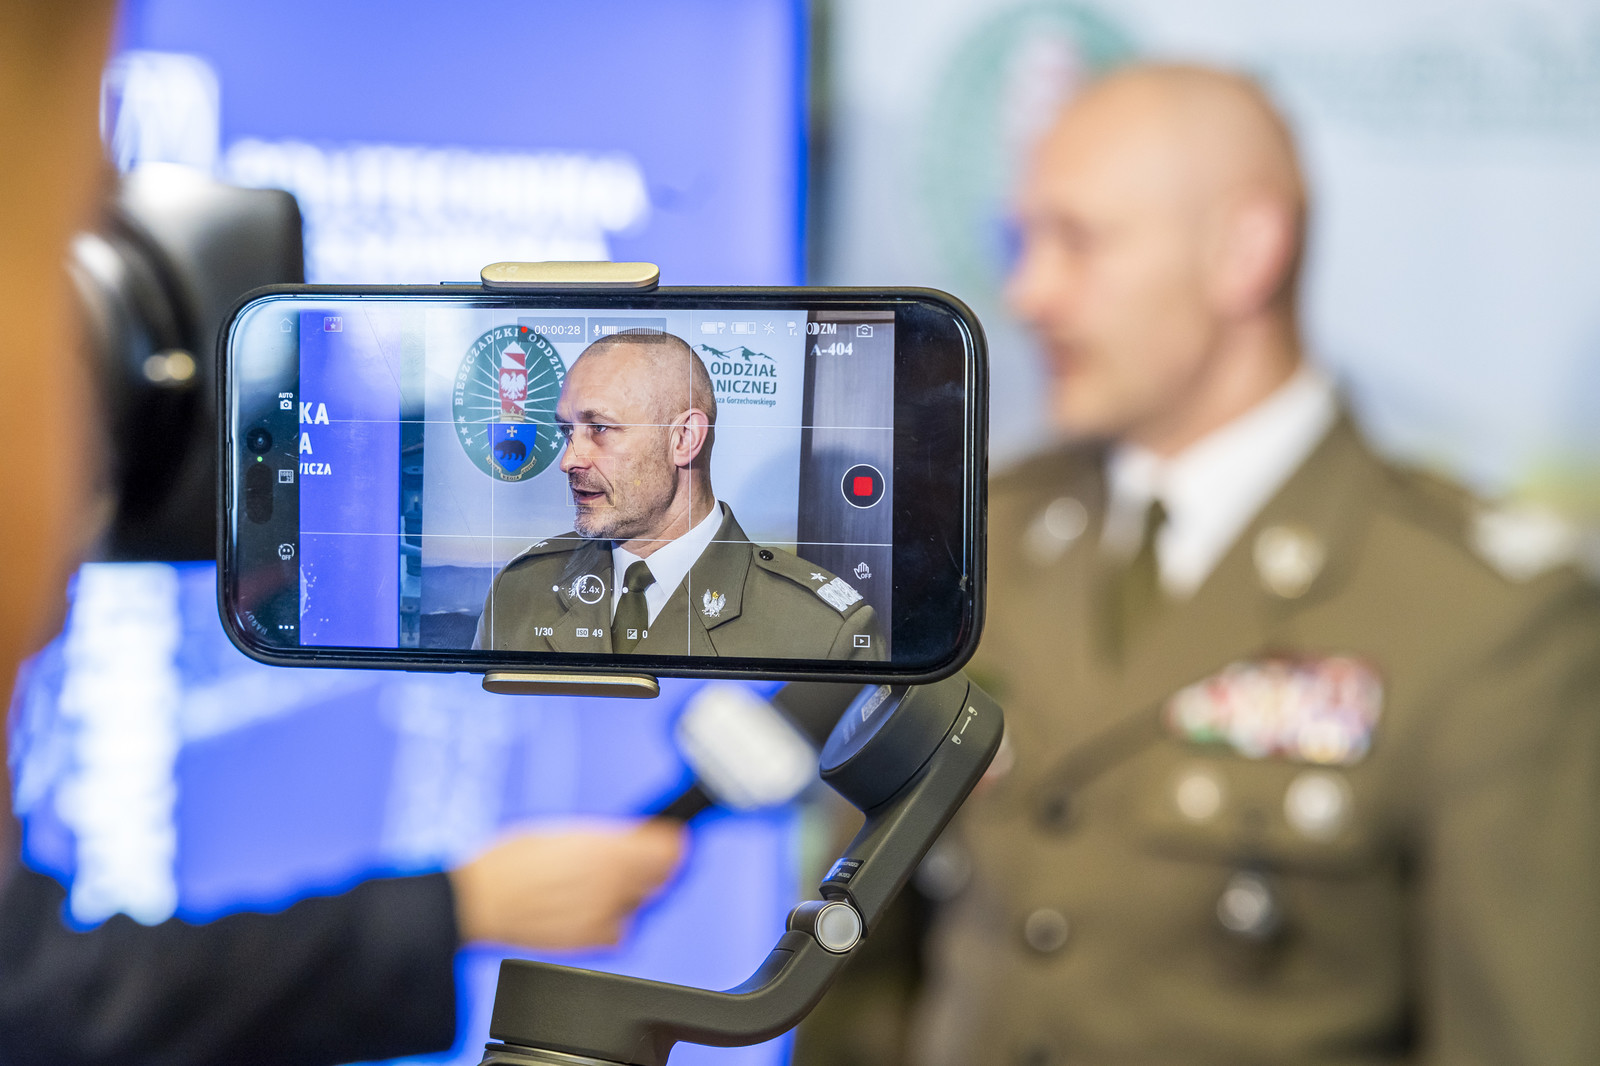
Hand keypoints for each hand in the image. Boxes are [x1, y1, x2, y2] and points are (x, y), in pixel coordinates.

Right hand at [448, 818, 686, 949]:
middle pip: (661, 877)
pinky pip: (618, 932)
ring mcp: (602, 915)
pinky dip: (612, 923)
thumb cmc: (510, 862)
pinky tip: (589, 911)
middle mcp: (612, 883)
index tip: (670, 841)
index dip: (671, 844)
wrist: (479, 902)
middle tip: (635, 862)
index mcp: (607, 849)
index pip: (669, 849)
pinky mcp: (588, 941)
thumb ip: (607, 839)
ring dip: (629, 894)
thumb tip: (637, 839)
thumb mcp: (563, 833)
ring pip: (639, 904)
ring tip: (596, 886)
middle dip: (652, 867)